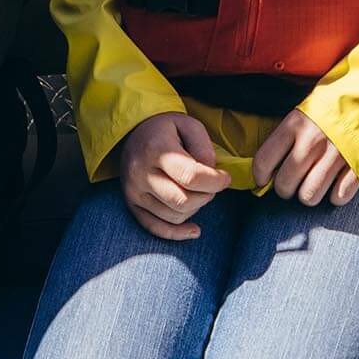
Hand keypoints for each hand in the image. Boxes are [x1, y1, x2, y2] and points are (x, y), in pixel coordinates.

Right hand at [118, 113, 230, 240]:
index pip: (191, 177)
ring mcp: (133, 192)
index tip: (226, 178)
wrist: (134, 133)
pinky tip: (195, 230)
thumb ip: (204, 148)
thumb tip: (212, 174)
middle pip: (183, 200)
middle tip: (212, 184)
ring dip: (195, 208)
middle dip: (207, 195)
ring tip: (199, 192)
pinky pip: (155, 227)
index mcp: (155, 149)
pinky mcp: (132, 204)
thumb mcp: (189, 125)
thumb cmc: (166, 128)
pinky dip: (177, 233)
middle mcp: (140, 173)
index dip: (215, 181)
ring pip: (174, 216)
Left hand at [251, 112, 358, 206]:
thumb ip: (287, 135)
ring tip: (312, 185)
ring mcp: (335, 155)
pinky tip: (336, 184)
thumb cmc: (334, 103)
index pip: (264, 160)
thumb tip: (270, 165)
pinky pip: (338, 197)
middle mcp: (312, 142)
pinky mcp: (357, 166)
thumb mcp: (305, 110)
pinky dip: (336, 196)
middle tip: (290, 183)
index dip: (260, 176)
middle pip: (285, 184)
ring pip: (309, 196)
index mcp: (295, 124)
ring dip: (308, 195)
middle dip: (285, 189)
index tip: (264, 179)